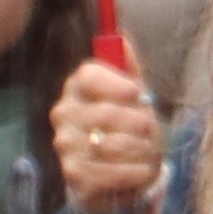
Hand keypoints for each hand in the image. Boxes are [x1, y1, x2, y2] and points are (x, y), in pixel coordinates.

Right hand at [50, 52, 167, 213]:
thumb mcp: (134, 95)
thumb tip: (123, 38)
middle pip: (105, 113)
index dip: (115, 83)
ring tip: (145, 149)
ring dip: (138, 149)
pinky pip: (110, 174)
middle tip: (148, 128)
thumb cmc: (128, 125)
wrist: (122, 169)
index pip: (88, 76)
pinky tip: (142, 170)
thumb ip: (129, 67)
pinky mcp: (74, 175)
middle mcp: (64, 114)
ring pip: (110, 145)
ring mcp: (66, 145)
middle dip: (137, 122)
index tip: (137, 93)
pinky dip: (134, 173)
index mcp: (78, 88)